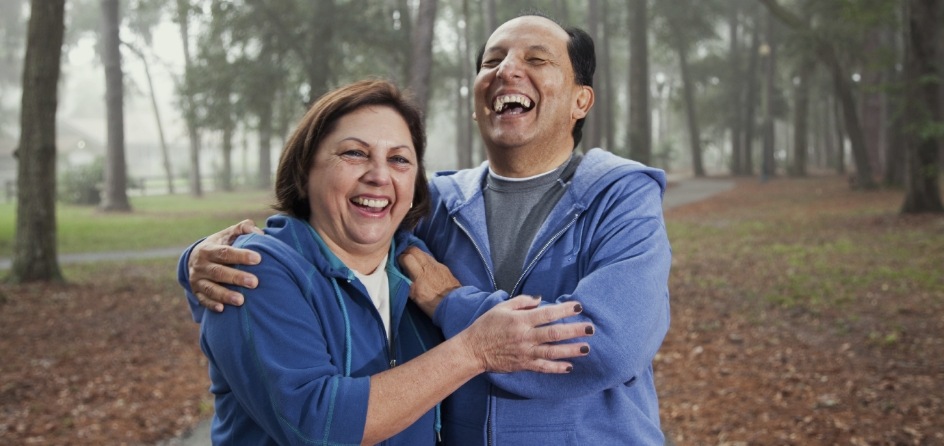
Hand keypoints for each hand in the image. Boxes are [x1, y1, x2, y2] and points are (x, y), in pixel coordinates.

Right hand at [188, 219, 263, 311]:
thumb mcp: (228, 234)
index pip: (225, 252)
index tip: (258, 259)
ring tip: (242, 301)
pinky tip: (222, 309)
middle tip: (254, 282)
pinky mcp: (196, 292)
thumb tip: (259, 233)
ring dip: (225, 295)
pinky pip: (203, 300)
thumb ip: (243, 228)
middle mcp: (201, 265)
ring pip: (210, 289)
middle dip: (236, 277)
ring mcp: (197, 280)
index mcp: (209, 249)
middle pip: (219, 272)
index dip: (241, 255)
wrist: (196, 258)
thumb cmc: (220, 245)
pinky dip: (212, 305)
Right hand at [398, 246, 459, 316]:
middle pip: (414, 250)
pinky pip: (431, 259)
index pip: (406, 258)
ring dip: (416, 254)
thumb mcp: (415, 297)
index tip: (397, 262)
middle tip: (403, 257)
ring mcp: (437, 265)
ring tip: (412, 261)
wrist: (454, 305)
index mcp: (419, 276)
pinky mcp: (444, 267)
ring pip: (423, 253)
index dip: (399, 258)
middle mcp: (428, 267)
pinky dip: (425, 260)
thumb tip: (401, 274)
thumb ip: (407, 282)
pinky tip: (424, 267)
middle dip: (406, 251)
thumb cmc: (433, 305)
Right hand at [459, 295, 593, 373]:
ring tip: (586, 348)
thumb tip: (541, 300)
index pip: (547, 313)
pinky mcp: (523, 365)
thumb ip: (522, 301)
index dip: (564, 309)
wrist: (473, 349)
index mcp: (520, 320)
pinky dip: (556, 368)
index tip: (579, 306)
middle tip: (590, 328)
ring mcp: (525, 352)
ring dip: (571, 350)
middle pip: (554, 333)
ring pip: (552, 351)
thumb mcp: (501, 307)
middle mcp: (525, 336)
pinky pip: (543, 367)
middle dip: (574, 330)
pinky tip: (569, 367)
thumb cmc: (486, 325)